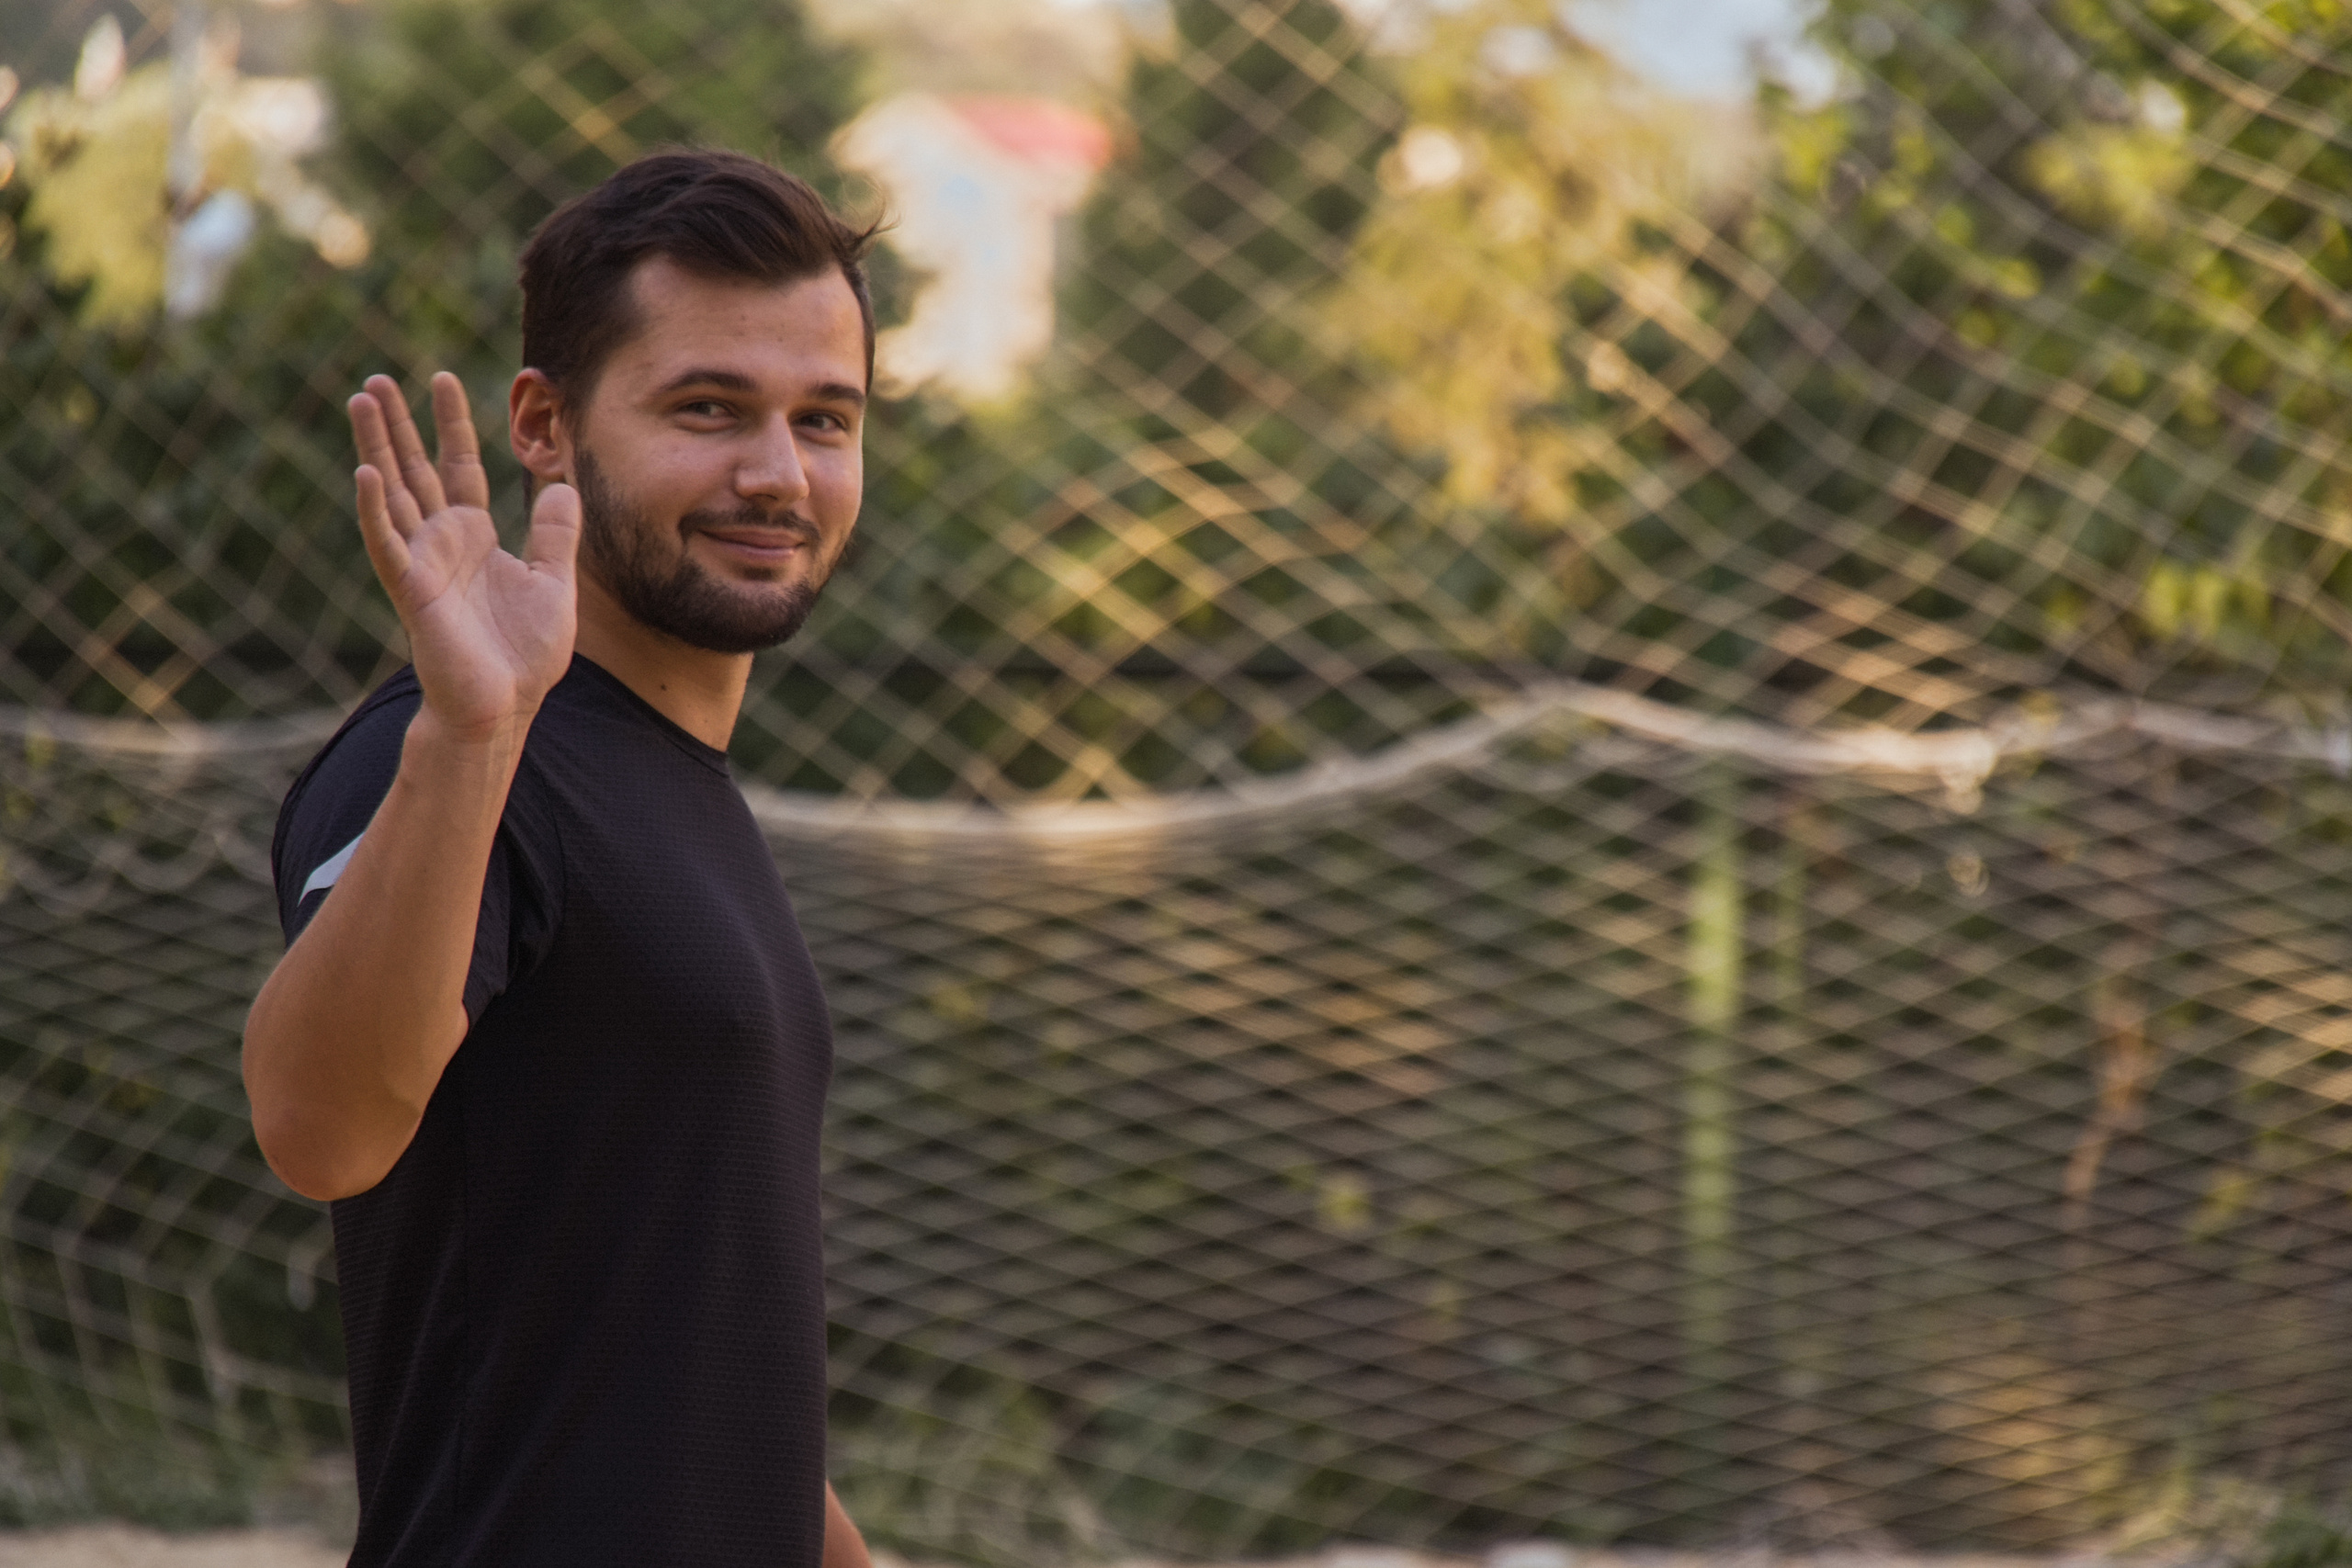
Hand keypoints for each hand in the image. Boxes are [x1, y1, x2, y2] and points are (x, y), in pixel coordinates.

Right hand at [349, 372, 580, 742]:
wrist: (503, 705)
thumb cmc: (524, 655)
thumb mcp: (554, 582)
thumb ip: (555, 535)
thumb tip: (562, 487)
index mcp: (475, 536)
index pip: (459, 466)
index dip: (450, 425)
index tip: (440, 379)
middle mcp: (442, 542)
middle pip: (415, 470)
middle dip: (398, 424)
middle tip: (376, 379)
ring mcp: (422, 562)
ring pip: (392, 493)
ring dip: (376, 447)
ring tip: (361, 401)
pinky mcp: (411, 590)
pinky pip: (388, 543)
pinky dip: (375, 509)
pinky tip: (365, 472)